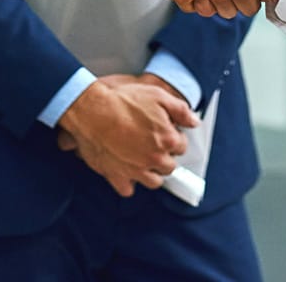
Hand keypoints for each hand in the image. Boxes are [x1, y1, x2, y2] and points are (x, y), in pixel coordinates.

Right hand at [55, 74, 198, 196]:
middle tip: (153, 145)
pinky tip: (126, 172)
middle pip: (169, 166)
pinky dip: (128, 183)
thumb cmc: (122, 101)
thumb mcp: (157, 95)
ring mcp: (136, 170)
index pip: (181, 146)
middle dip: (164, 156)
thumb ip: (180, 110)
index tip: (165, 133)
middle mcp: (154, 158)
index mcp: (167, 139)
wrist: (92, 111)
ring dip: (151, 172)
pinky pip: (128, 189)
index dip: (173, 137)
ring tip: (143, 160)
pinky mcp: (117, 176)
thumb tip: (194, 121)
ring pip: (154, 181)